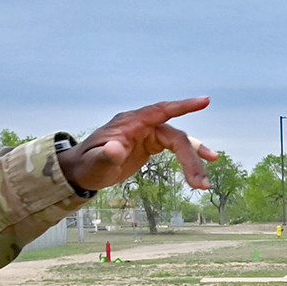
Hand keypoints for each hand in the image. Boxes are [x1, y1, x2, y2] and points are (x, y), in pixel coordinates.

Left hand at [57, 98, 215, 192]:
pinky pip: (175, 147)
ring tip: (203, 184)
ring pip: (178, 143)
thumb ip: (105, 156)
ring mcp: (147, 134)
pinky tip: (202, 168)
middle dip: (190, 159)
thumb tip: (116, 149)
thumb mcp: (95, 164)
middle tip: (200, 183)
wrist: (82, 170)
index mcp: (130, 124)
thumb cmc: (87, 166)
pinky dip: (189, 158)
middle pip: (175, 137)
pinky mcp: (151, 143)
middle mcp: (142, 125)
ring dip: (193, 162)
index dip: (182, 106)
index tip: (204, 101)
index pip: (160, 111)